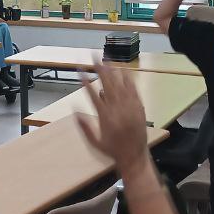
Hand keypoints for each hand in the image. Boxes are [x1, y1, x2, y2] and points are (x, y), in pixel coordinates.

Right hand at [75, 59, 149, 175]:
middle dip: (99, 69)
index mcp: (105, 117)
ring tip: (106, 58)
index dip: (85, 81)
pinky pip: (133, 89)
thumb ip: (85, 127)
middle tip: (93, 57)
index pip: (92, 95)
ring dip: (112, 70)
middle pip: (107, 84)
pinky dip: (128, 78)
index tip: (80, 70)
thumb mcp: (95, 142)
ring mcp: (129, 106)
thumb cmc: (113, 150)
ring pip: (120, 84)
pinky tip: (123, 69)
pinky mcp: (139, 106)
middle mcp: (117, 109)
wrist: (135, 156)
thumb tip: (74, 112)